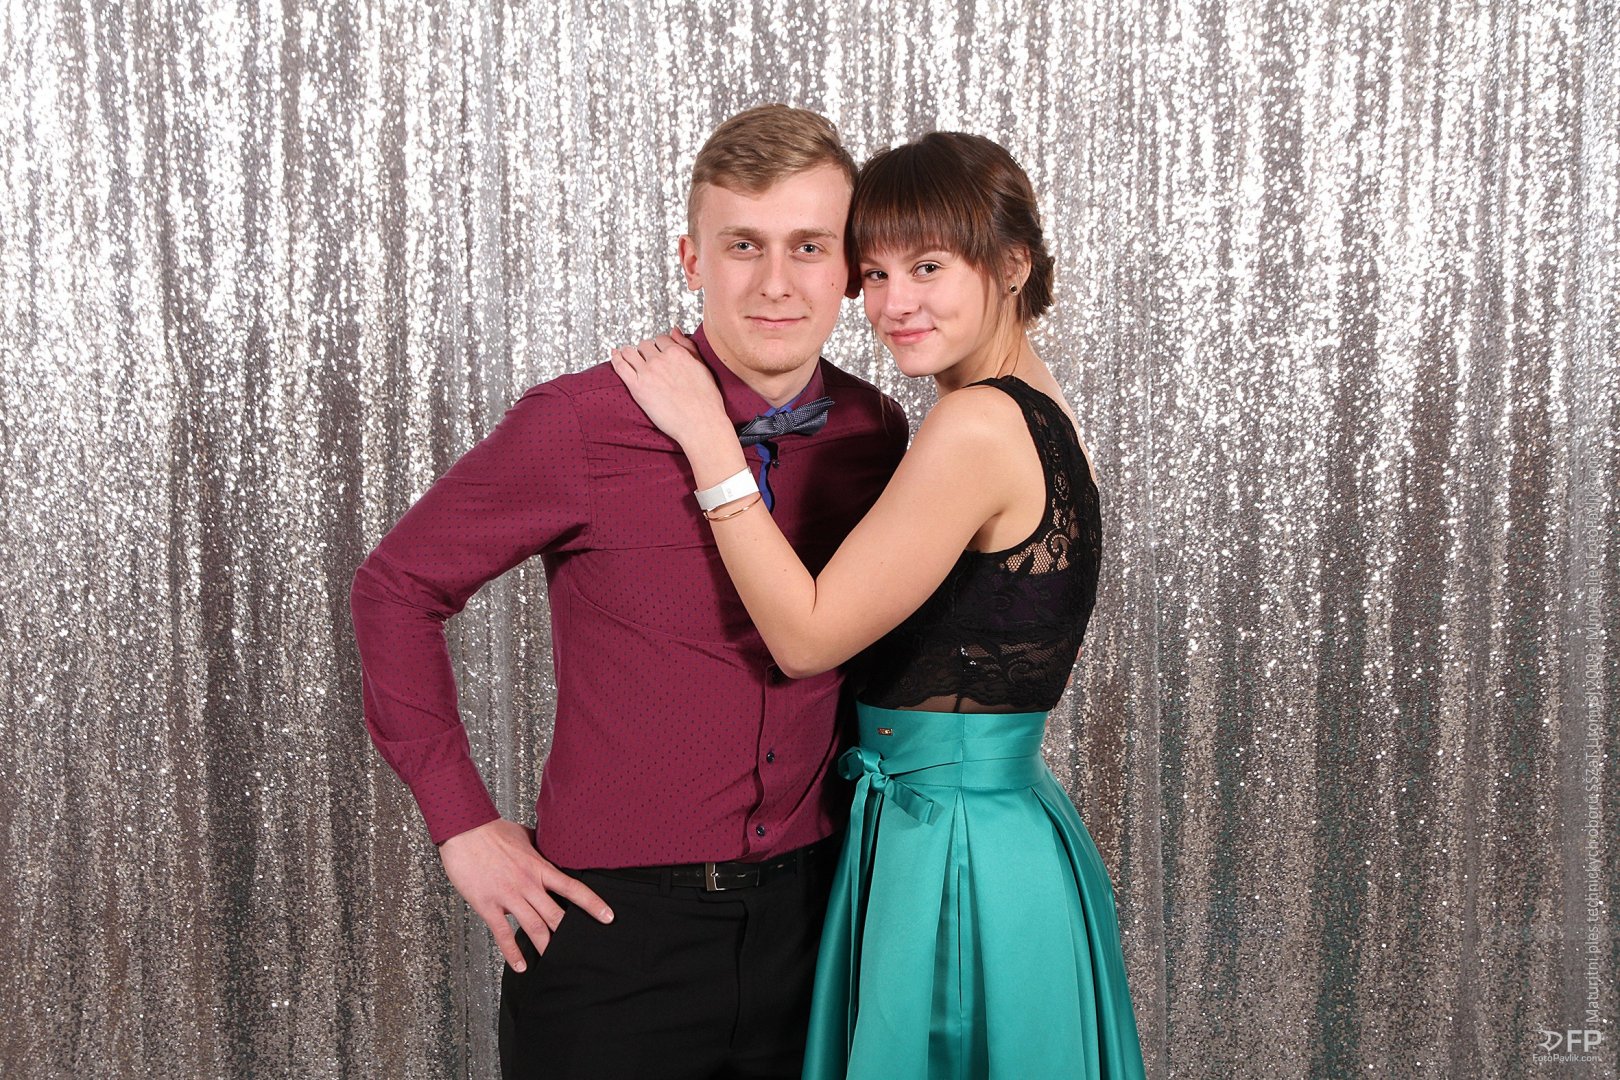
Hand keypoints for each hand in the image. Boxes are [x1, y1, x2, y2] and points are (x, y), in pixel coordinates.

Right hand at [438, 818, 612, 971]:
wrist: (464, 831)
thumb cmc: (493, 831)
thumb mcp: (525, 836)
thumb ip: (540, 847)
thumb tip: (553, 847)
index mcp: (539, 867)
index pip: (572, 888)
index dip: (592, 904)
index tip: (608, 917)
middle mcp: (528, 884)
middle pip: (556, 915)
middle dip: (570, 934)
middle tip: (583, 949)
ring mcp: (508, 896)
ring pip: (534, 927)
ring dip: (547, 947)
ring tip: (557, 963)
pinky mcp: (488, 905)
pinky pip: (503, 933)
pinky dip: (513, 953)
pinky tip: (521, 966)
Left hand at [610, 327, 730, 449]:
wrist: (701, 424)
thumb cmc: (706, 400)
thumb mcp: (703, 367)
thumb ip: (688, 346)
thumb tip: (674, 330)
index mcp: (677, 353)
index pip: (661, 339)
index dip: (659, 345)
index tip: (658, 352)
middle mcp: (661, 359)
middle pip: (644, 345)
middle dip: (645, 350)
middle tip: (646, 360)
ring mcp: (647, 373)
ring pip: (630, 352)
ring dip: (629, 352)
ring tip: (629, 357)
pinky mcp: (637, 388)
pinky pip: (620, 367)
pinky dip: (615, 358)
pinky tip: (614, 355)